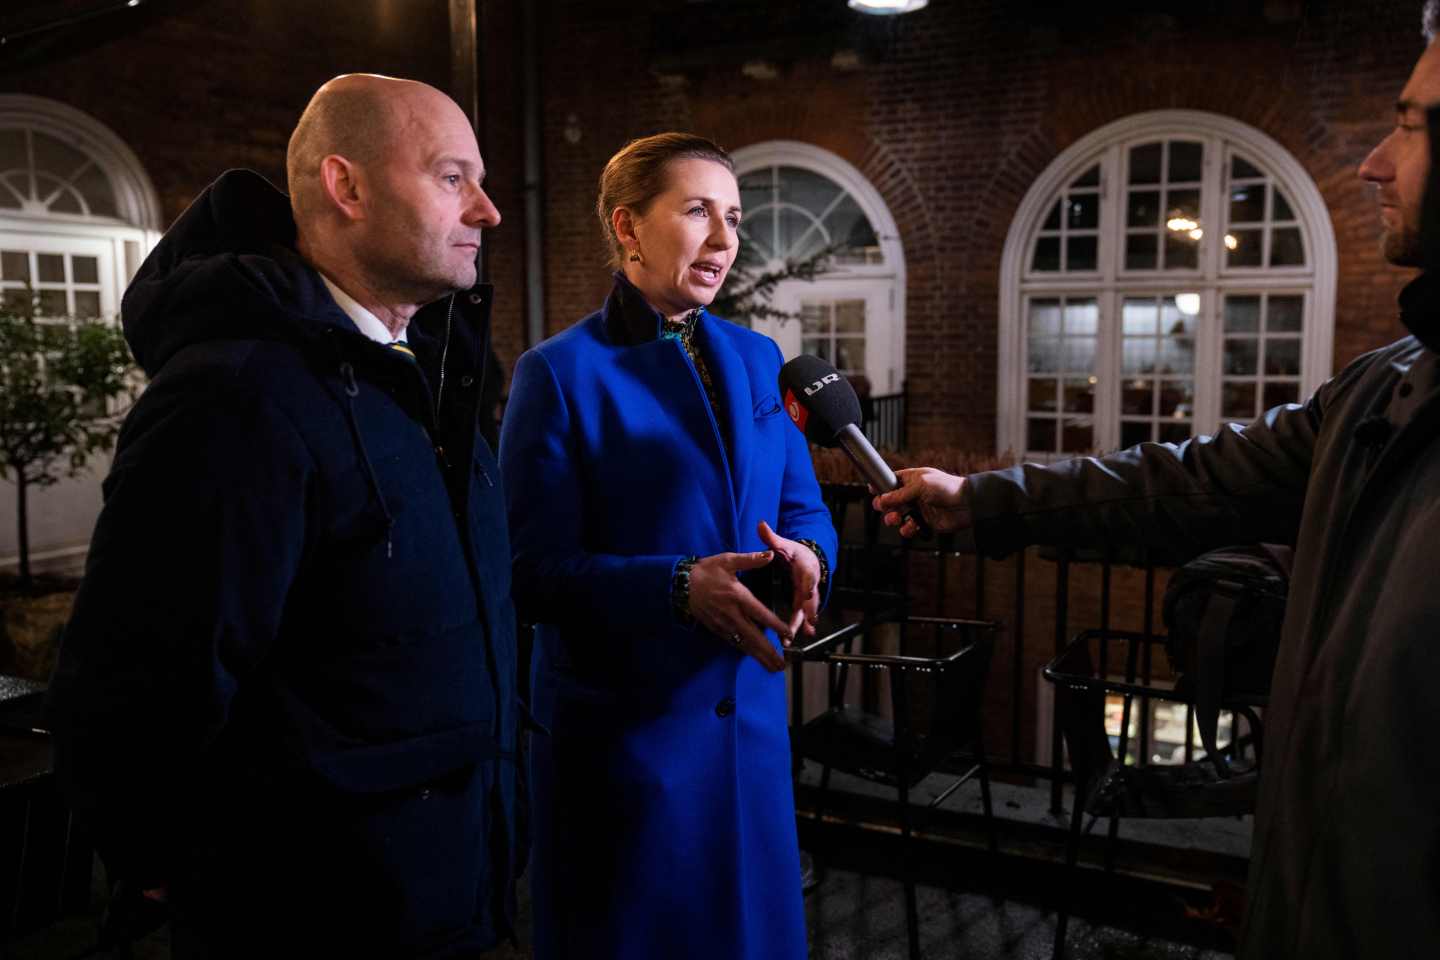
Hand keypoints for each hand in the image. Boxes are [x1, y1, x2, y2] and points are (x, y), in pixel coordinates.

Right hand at [688, 550, 790, 671]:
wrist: (682, 584)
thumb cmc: (707, 571)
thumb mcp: (728, 560)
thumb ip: (750, 560)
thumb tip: (770, 555)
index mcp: (738, 596)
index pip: (760, 614)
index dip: (775, 625)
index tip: (788, 634)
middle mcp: (732, 613)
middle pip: (754, 636)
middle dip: (769, 651)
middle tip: (782, 664)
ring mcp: (723, 623)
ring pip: (744, 643)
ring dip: (759, 656)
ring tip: (773, 667)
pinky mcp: (716, 628)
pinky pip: (733, 642)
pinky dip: (746, 651)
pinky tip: (755, 657)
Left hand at [757, 520, 820, 640]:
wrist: (806, 558)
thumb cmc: (792, 552)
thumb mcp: (782, 544)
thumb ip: (771, 537)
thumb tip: (760, 524)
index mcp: (804, 566)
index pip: (807, 575)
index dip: (809, 584)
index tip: (807, 593)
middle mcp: (809, 581)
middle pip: (810, 597)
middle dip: (809, 609)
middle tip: (808, 621)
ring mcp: (809, 592)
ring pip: (808, 608)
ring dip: (806, 621)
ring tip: (806, 633)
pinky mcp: (805, 601)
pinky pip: (805, 613)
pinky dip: (805, 624)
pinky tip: (806, 635)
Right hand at [872, 467, 969, 537]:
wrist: (967, 504)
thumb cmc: (947, 488)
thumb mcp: (920, 486)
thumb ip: (899, 494)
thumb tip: (882, 499)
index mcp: (912, 479)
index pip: (891, 481)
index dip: (881, 486)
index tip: (872, 491)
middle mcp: (913, 494)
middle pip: (890, 501)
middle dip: (884, 506)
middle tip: (883, 508)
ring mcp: (919, 508)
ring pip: (897, 516)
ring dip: (893, 519)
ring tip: (896, 520)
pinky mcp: (925, 522)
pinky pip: (909, 528)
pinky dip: (907, 529)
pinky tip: (911, 527)